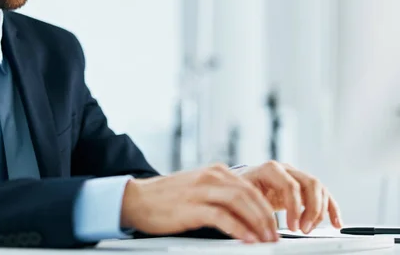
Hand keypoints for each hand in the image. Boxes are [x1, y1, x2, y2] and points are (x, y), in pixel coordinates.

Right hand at [120, 164, 278, 243]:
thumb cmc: (167, 198)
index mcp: (215, 172)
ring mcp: (200, 191)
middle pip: (249, 194)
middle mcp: (210, 177)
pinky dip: (238, 229)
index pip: (250, 187)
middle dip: (267, 217)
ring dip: (258, 223)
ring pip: (240, 202)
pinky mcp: (191, 207)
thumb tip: (246, 214)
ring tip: (266, 240)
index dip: (266, 207)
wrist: (137, 198)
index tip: (275, 224)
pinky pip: (221, 217)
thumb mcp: (198, 189)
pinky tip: (247, 239)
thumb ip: (220, 195)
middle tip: (275, 236)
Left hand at [237, 161, 342, 232]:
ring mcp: (296, 176)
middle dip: (311, 209)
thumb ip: (251, 211)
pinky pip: (323, 195)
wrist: (239, 183)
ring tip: (309, 229)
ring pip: (319, 188)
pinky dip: (331, 209)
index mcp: (269, 170)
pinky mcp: (303, 186)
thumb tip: (258, 230)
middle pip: (310, 183)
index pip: (290, 185)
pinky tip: (336, 223)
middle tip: (304, 229)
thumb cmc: (239, 190)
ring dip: (319, 211)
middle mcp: (286, 169)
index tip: (292, 228)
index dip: (295, 208)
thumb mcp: (240, 197)